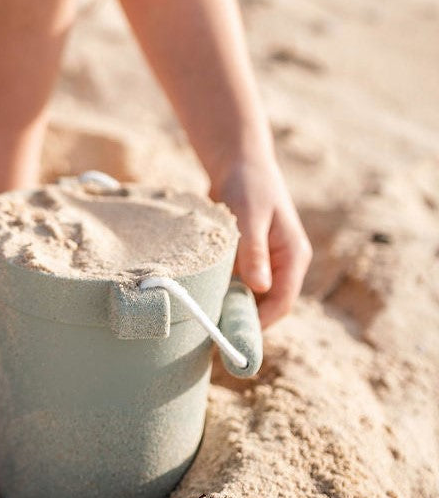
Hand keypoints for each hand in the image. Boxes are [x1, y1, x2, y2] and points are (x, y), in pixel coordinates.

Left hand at [209, 156, 311, 327]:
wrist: (238, 161)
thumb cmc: (248, 185)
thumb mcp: (250, 217)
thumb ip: (254, 252)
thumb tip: (260, 288)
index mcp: (293, 256)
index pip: (282, 301)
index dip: (260, 322)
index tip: (233, 335)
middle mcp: (284, 263)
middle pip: (267, 304)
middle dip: (243, 318)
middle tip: (212, 334)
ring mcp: (268, 261)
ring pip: (252, 295)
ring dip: (232, 305)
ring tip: (205, 319)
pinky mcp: (250, 257)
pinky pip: (239, 282)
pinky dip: (225, 290)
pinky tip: (203, 296)